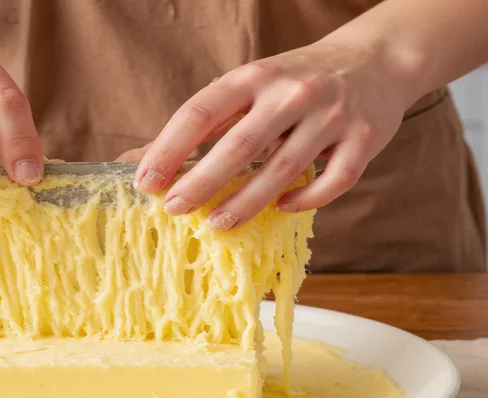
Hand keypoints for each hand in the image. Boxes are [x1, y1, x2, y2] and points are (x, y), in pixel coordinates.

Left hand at [134, 39, 415, 229]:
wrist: (374, 60)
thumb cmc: (293, 83)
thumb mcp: (245, 90)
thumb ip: (199, 125)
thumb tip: (134, 159)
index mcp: (253, 77)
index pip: (200, 113)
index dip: (168, 149)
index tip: (145, 182)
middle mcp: (292, 92)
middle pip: (240, 145)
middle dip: (202, 182)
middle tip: (173, 209)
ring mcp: (331, 115)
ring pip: (284, 168)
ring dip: (246, 202)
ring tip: (215, 225)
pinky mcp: (364, 139)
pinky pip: (334, 179)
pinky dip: (307, 199)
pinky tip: (282, 208)